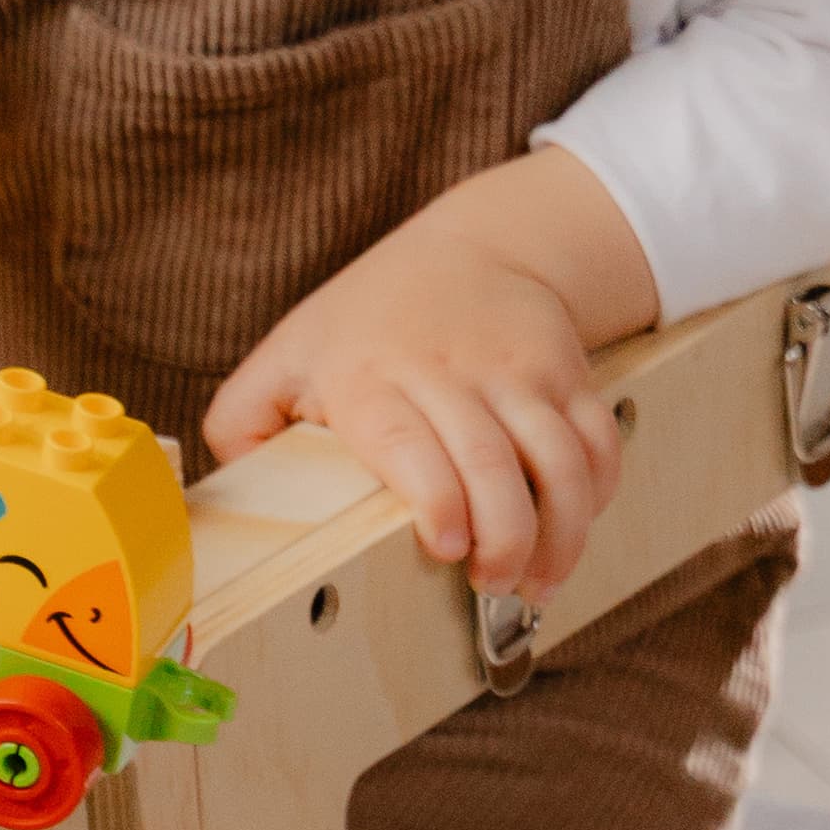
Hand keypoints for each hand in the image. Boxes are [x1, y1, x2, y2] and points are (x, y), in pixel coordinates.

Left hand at [201, 153, 658, 593]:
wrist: (476, 245)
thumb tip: (231, 495)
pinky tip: (572, 530)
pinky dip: (597, 495)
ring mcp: (516, 371)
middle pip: (491, 463)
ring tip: (536, 580)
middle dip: (503, 539)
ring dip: (559, 533)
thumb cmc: (368, 321)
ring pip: (558, 459)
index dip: (438, 500)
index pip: (409, 442)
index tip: (446, 547)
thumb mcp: (290, 354)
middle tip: (491, 584)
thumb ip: (245, 422)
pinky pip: (598, 442)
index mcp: (369, 379)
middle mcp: (447, 372)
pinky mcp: (567, 375)